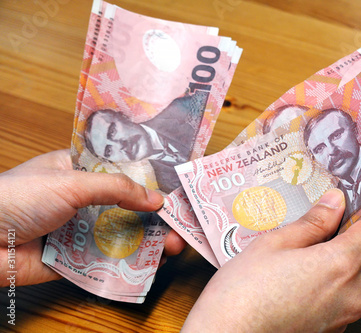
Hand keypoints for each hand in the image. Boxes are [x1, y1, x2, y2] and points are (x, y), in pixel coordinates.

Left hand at [0, 150, 185, 285]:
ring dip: (147, 241)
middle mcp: (80, 202)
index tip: (175, 191)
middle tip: (180, 225)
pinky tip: (151, 264)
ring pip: (119, 236)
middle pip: (125, 209)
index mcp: (77, 173)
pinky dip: (128, 264)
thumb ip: (117, 189)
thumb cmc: (16, 198)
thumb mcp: (71, 182)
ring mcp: (77, 232)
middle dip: (154, 218)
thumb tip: (157, 198)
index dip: (149, 183)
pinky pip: (106, 262)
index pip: (121, 175)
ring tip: (174, 246)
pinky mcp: (73, 261)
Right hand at [182, 189, 360, 331]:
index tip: (345, 211)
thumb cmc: (244, 290)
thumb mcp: (275, 243)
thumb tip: (335, 201)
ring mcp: (346, 317)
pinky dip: (344, 286)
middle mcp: (353, 294)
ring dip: (358, 263)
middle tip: (336, 230)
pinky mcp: (335, 331)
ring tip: (319, 255)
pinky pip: (353, 302)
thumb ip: (313, 221)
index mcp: (341, 264)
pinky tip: (310, 281)